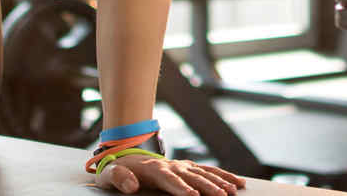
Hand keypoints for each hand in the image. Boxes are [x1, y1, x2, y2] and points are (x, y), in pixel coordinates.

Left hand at [95, 154, 244, 195]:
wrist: (125, 154)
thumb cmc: (117, 170)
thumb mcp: (109, 174)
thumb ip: (119, 178)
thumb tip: (132, 185)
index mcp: (152, 169)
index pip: (169, 179)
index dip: (181, 188)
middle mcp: (171, 165)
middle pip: (192, 176)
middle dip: (207, 187)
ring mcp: (182, 166)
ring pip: (205, 173)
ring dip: (220, 181)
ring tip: (232, 191)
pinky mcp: (189, 168)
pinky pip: (210, 171)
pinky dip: (225, 176)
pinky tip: (238, 183)